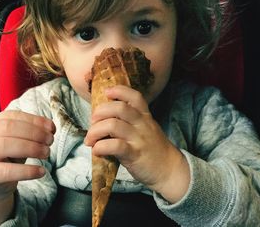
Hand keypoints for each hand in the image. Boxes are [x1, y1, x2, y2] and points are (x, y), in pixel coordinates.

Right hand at [0, 110, 54, 199]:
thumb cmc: (8, 158)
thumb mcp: (19, 141)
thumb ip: (31, 132)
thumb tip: (50, 127)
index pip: (12, 116)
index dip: (34, 120)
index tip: (51, 128)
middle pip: (8, 128)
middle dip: (34, 133)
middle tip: (50, 141)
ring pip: (5, 146)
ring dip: (31, 148)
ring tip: (46, 153)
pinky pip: (7, 172)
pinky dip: (28, 171)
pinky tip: (41, 171)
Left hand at [85, 86, 189, 202]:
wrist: (169, 170)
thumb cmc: (152, 149)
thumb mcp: (145, 129)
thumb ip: (129, 121)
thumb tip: (102, 118)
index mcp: (144, 116)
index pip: (135, 96)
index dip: (119, 91)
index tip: (106, 92)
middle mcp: (142, 124)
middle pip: (119, 108)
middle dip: (100, 112)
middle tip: (92, 122)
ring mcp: (139, 139)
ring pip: (113, 125)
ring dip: (95, 131)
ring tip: (90, 139)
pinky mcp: (134, 155)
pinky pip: (114, 146)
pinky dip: (100, 147)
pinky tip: (96, 150)